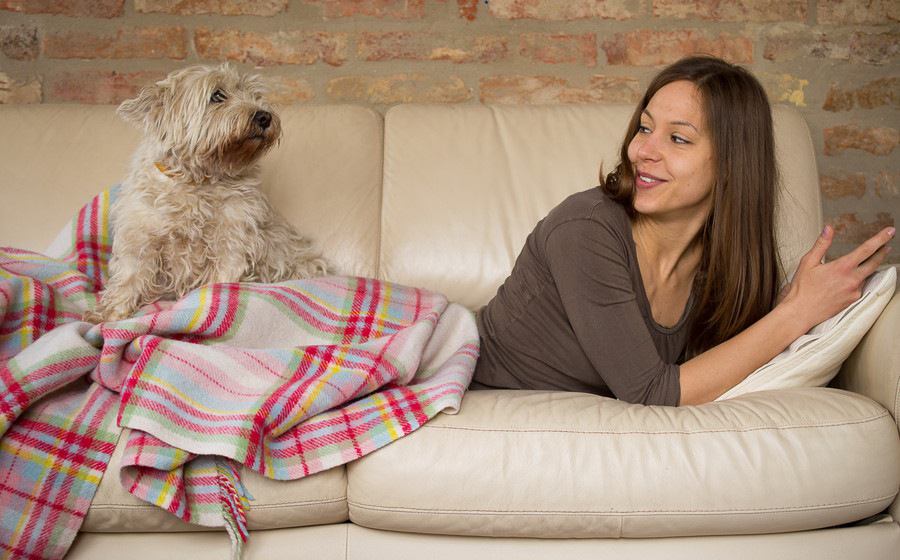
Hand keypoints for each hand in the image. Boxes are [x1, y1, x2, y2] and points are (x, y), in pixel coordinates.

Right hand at [779, 224, 893, 329]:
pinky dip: (857, 281)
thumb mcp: (808, 262)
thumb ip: (821, 244)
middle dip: (883, 252)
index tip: (890, 231)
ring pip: (866, 276)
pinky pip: (859, 287)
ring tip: (864, 263)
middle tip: (887, 246)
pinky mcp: (852, 300)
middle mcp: (852, 279)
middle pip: (875, 262)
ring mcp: (854, 291)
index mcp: (842, 267)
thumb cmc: (802, 288)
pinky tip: (847, 281)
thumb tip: (829, 229)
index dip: (881, 238)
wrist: (801, 312)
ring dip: (867, 268)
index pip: (867, 249)